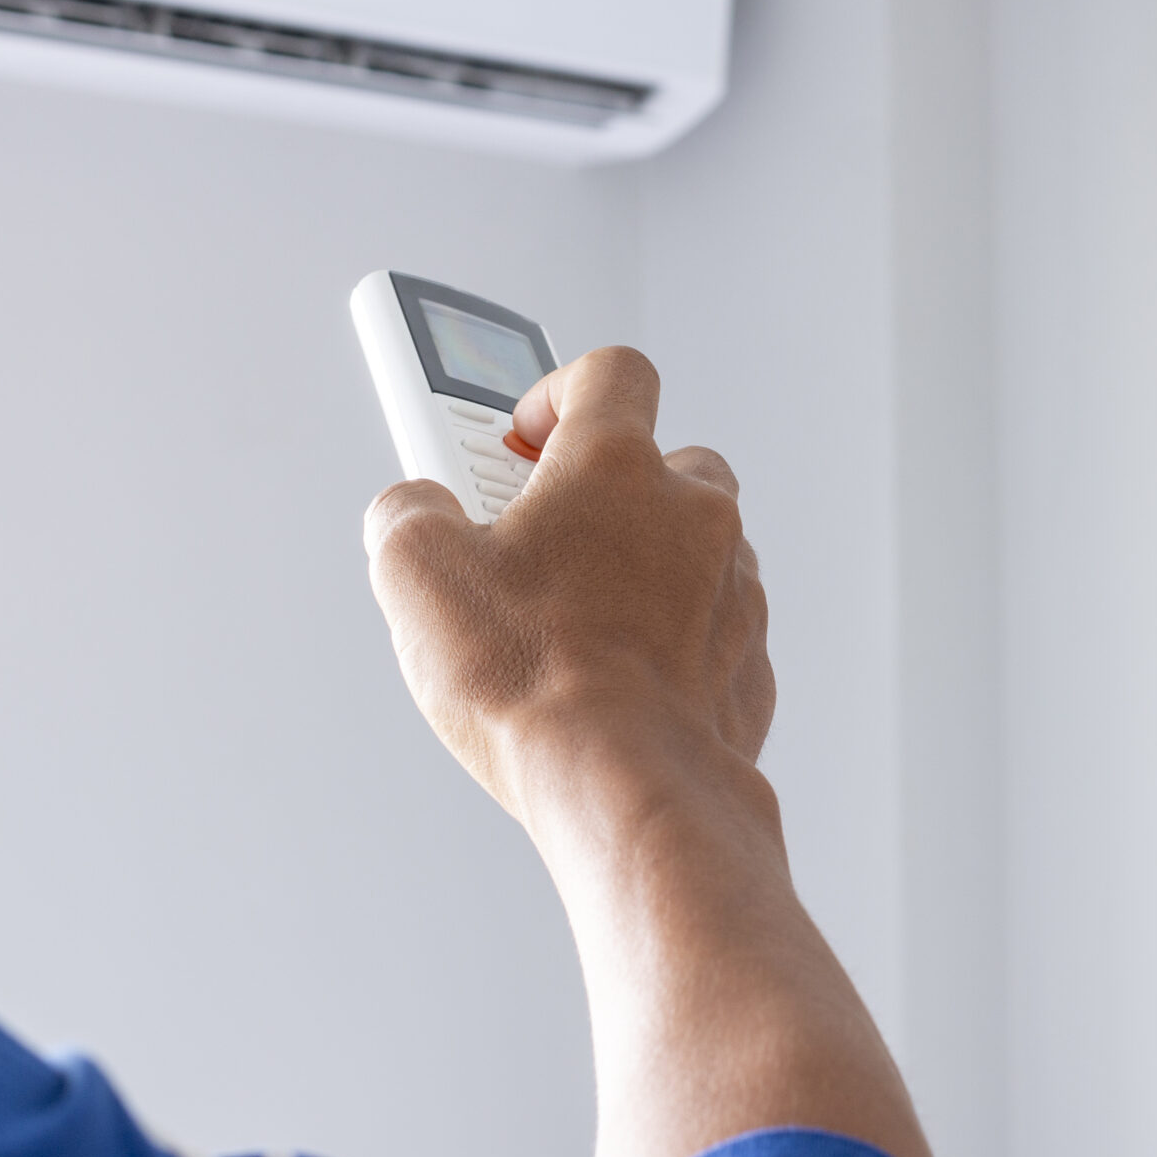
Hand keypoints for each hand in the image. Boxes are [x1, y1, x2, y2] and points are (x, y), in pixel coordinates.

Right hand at [361, 345, 774, 827]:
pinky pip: (713, 628)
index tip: (523, 435)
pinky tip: (617, 680)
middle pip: (665, 460)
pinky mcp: (750, 663)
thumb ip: (407, 511)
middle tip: (539, 537)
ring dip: (644, 565)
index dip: (560, 389)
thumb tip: (410, 509)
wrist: (625, 784)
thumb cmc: (532, 678)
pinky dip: (673, 639)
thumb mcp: (415, 573)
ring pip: (698, 546)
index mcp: (618, 466)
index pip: (612, 371)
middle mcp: (695, 514)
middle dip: (605, 489)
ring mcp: (736, 588)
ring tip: (574, 620)